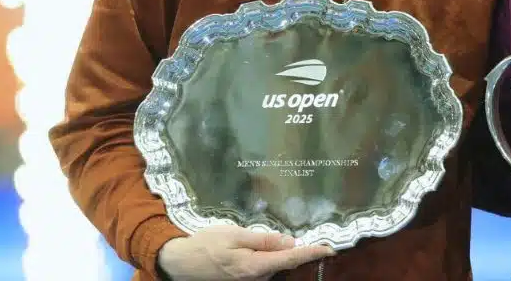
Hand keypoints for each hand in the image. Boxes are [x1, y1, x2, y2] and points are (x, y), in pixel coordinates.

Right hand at [157, 225, 334, 280]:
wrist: (180, 263)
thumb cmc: (206, 245)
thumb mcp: (234, 235)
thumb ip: (262, 239)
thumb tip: (289, 242)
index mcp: (255, 266)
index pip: (290, 259)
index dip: (311, 252)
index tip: (330, 248)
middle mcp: (256, 279)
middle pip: (284, 264)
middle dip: (297, 252)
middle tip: (307, 239)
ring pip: (274, 267)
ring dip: (281, 255)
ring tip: (275, 241)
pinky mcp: (244, 280)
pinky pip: (263, 269)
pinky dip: (270, 259)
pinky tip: (264, 248)